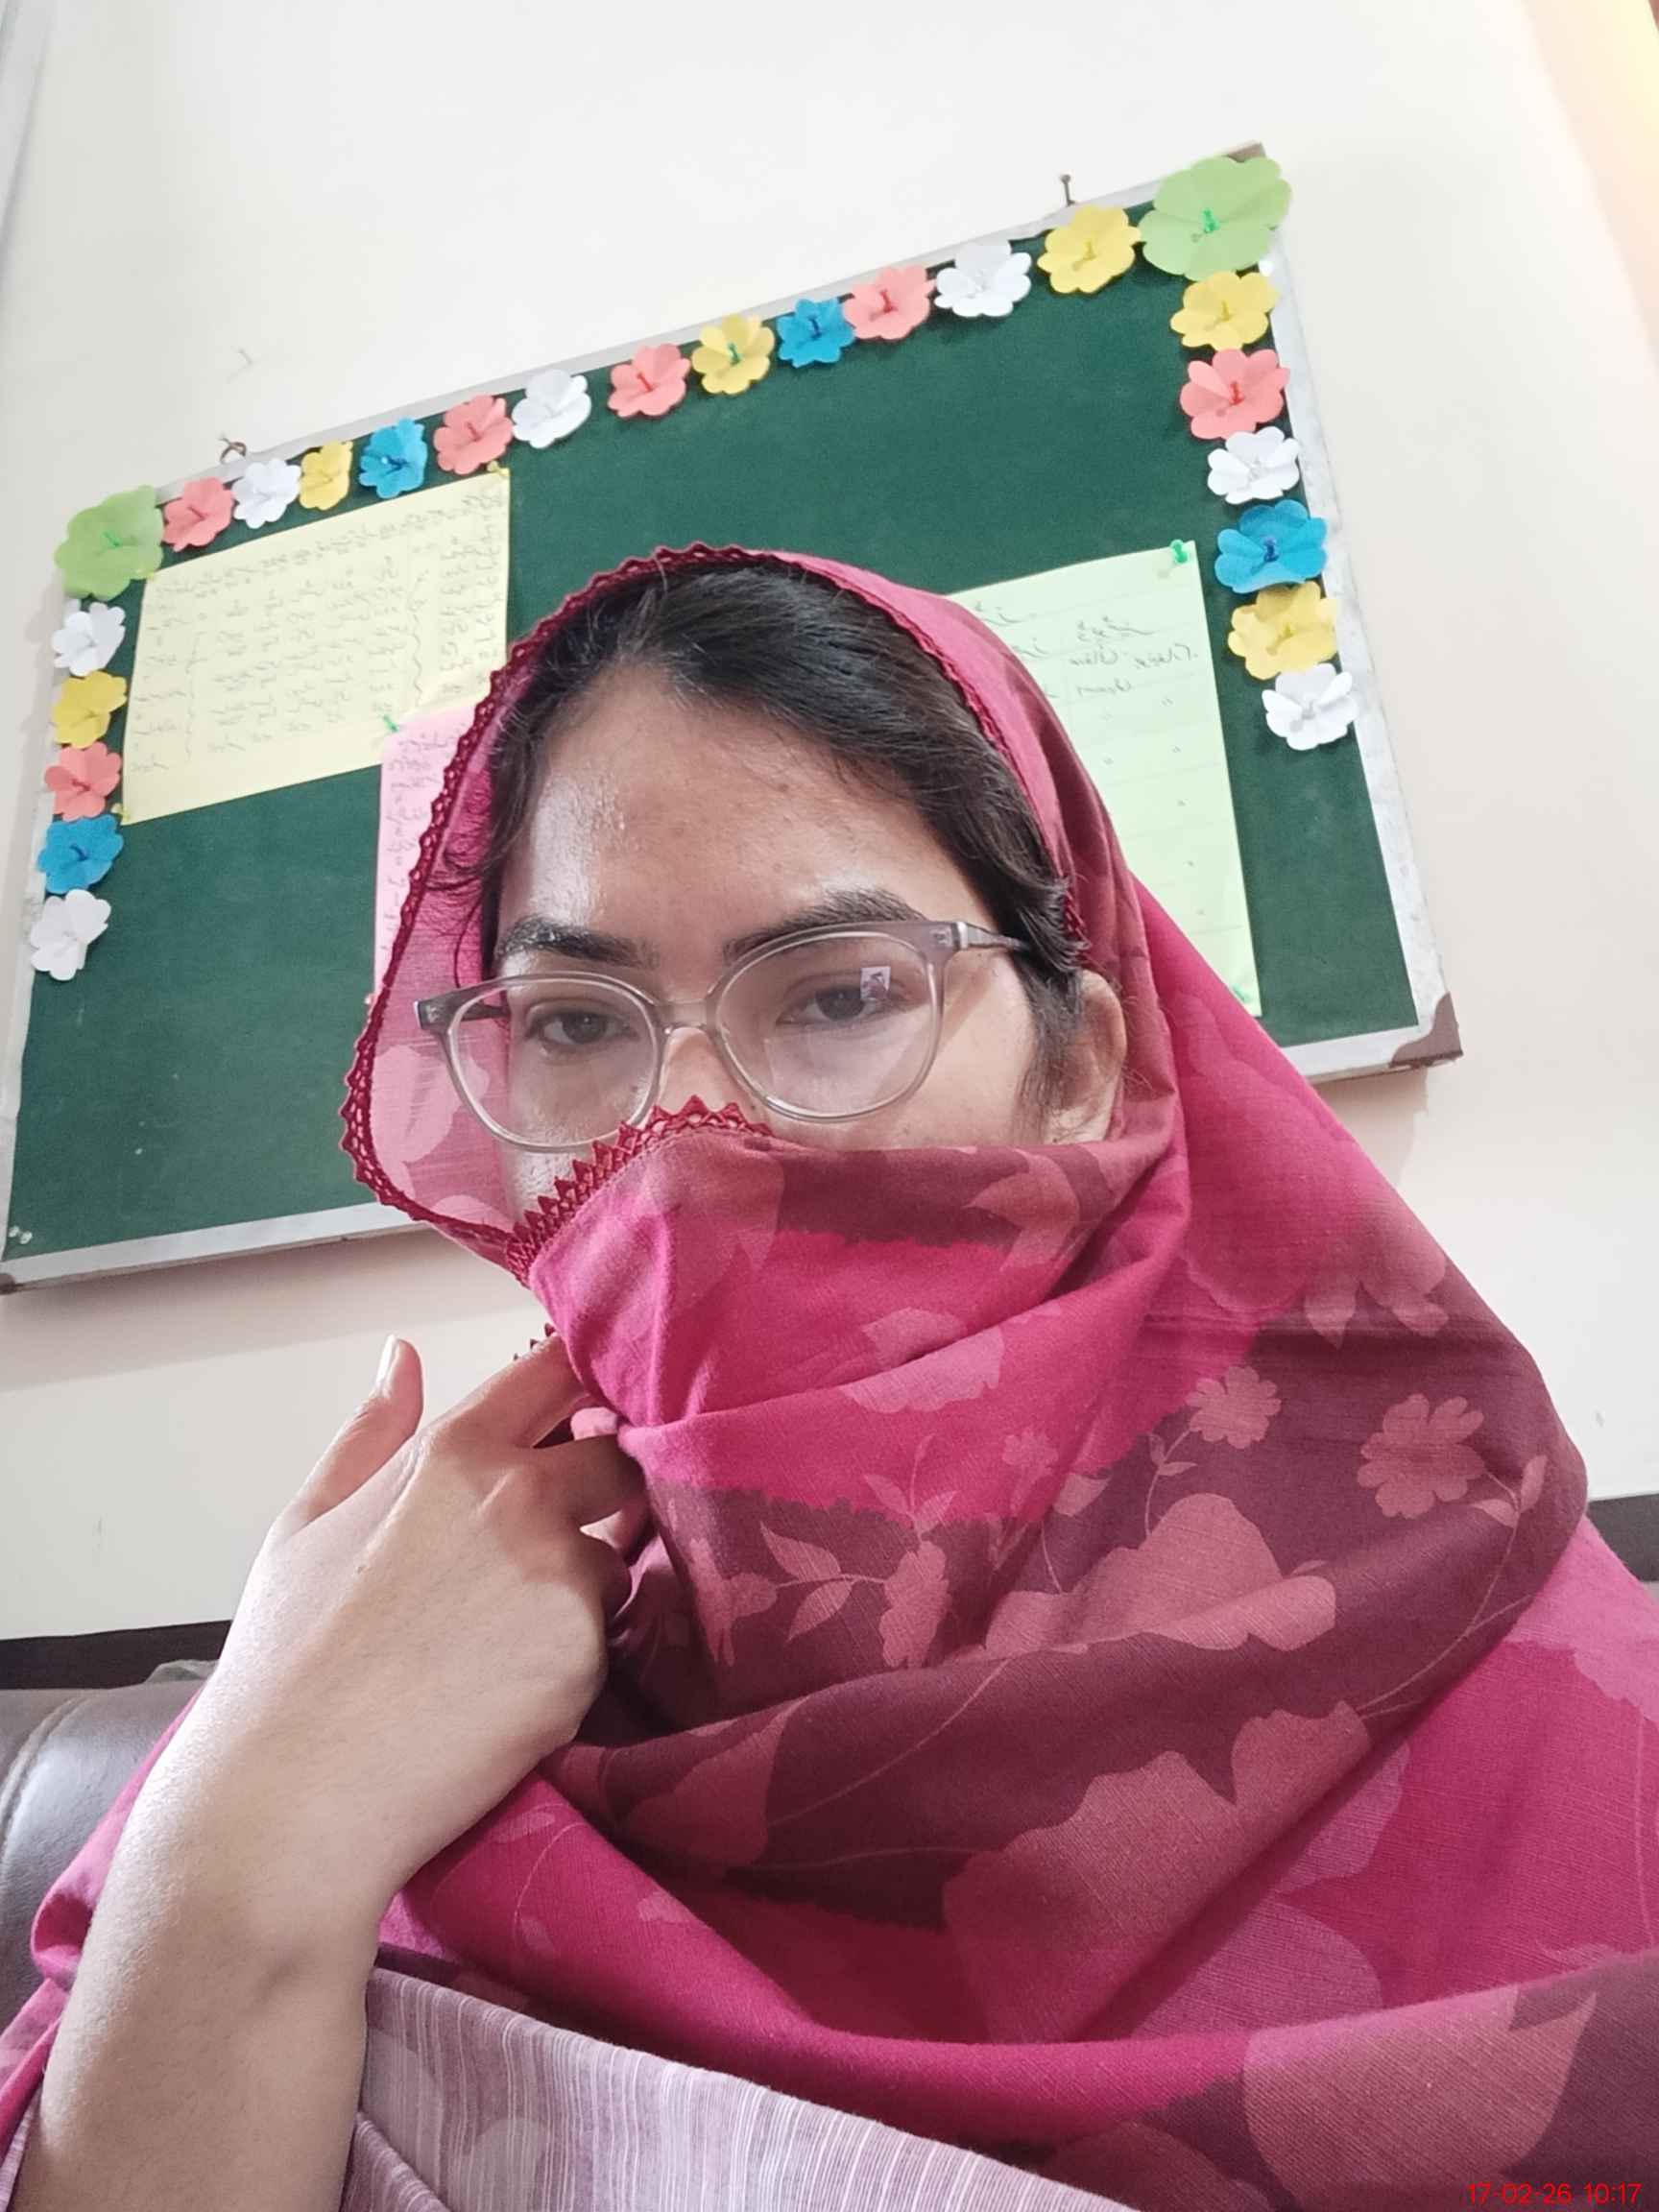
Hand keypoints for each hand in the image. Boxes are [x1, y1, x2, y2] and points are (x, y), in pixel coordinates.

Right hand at [140, 1335, 645, 1936]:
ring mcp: (560, 1574)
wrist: (296, 1797)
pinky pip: (611, 1637)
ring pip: (617, 1553)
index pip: (558, 1372)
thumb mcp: (307, 1523)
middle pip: (618, 1456)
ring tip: (511, 1639)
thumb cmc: (289, 1664)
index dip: (588, 1385)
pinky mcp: (588, 1654)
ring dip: (590, 1581)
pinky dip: (579, 1654)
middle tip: (561, 1543)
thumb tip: (403, 1355)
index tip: (594, 1408)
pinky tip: (515, 1688)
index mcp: (450, 1451)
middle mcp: (518, 1497)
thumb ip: (370, 1430)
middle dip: (607, 1487)